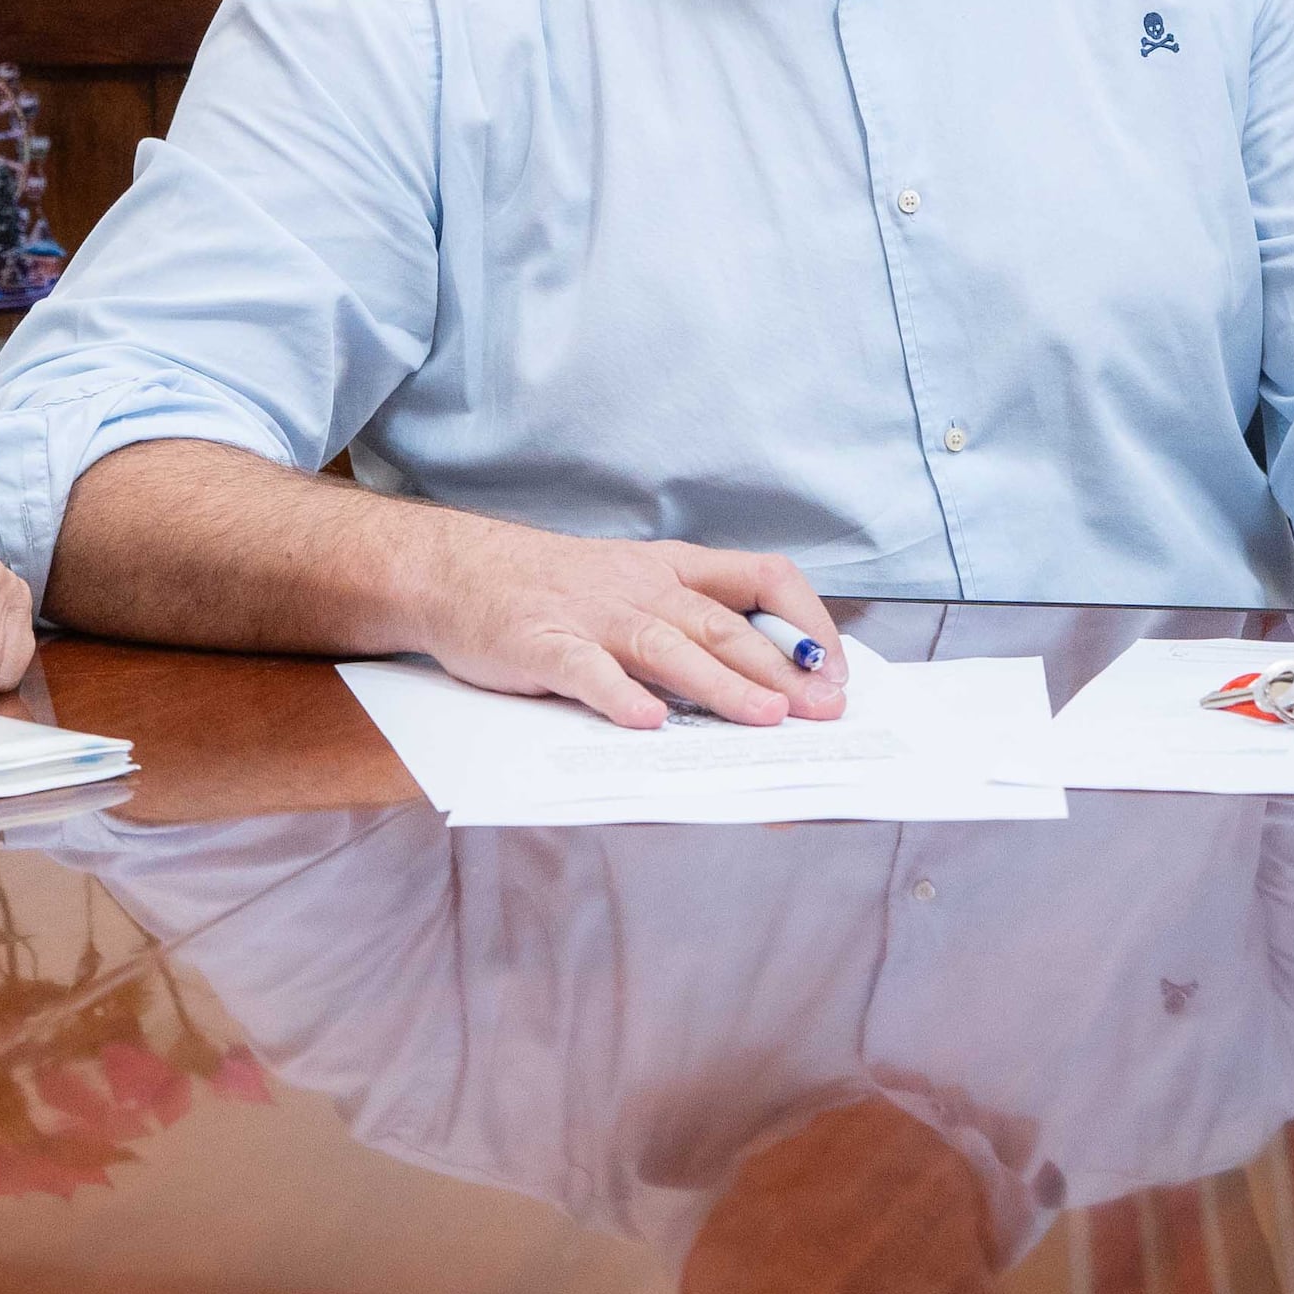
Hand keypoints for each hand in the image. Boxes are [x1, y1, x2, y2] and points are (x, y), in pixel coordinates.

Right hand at [412, 520, 850, 732]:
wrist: (457, 570)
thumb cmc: (555, 590)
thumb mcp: (633, 586)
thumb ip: (690, 622)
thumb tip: (768, 681)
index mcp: (672, 569)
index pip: (761, 577)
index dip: (807, 621)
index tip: (835, 667)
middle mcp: (641, 588)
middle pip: (724, 624)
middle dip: (782, 669)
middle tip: (826, 710)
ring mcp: (592, 616)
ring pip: (668, 647)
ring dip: (722, 684)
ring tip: (765, 718)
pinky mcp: (542, 644)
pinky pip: (586, 671)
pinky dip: (619, 696)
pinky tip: (648, 723)